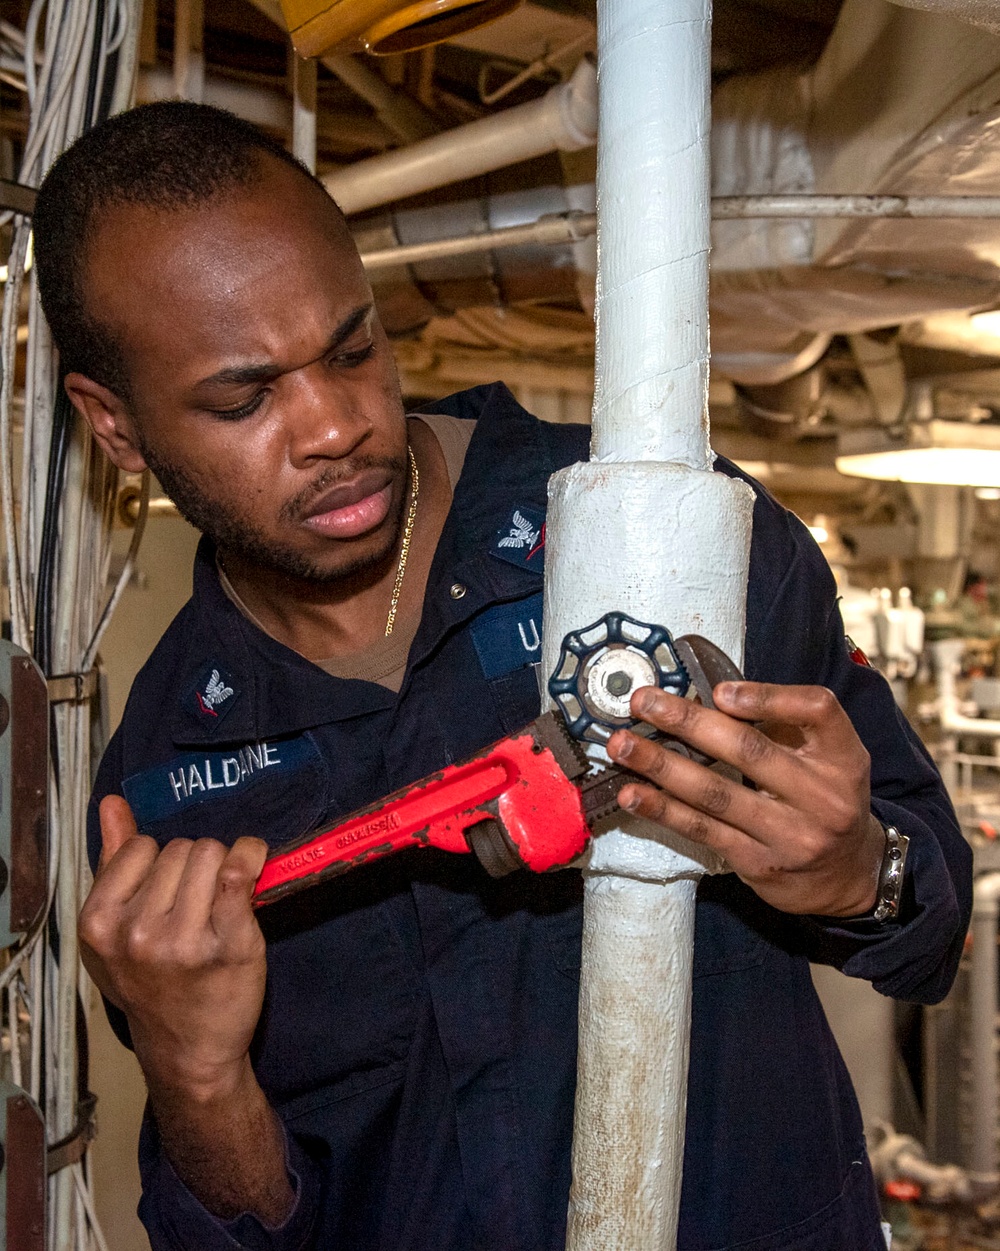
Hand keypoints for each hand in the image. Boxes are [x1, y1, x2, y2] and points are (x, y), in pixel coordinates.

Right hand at [79, 796, 268, 1098]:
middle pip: (182, 849)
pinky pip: (240, 875)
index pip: (141, 847)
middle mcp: (138, 934)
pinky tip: (254, 865)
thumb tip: (111, 803)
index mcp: (99, 924)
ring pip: (213, 854)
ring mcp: (185, 942)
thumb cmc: (151, 982)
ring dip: (223, 867)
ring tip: (220, 901)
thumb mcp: (115, 929)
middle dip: (194, 866)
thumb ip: (112, 860)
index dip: (160, 862)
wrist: (188, 1050)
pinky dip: (252, 858)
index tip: (168, 891)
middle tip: (196, 903)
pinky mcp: (231, 946)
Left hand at [606, 682, 886, 916]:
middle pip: (750, 751)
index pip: (817, 711)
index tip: (719, 690)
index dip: (767, 697)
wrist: (849, 876)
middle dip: (688, 722)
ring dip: (661, 766)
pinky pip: (702, 830)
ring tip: (622, 746)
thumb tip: (708, 695)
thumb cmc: (825, 799)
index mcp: (843, 756)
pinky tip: (632, 794)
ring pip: (716, 794)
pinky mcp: (758, 864)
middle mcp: (823, 796)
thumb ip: (782, 725)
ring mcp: (790, 835)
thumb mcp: (827, 758)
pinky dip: (663, 809)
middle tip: (644, 702)